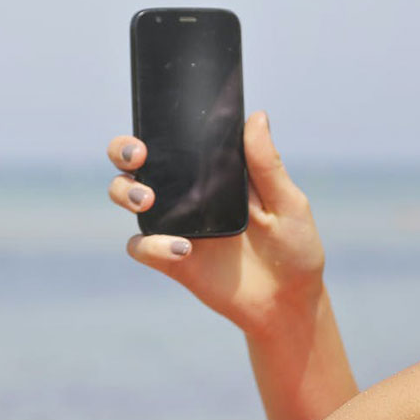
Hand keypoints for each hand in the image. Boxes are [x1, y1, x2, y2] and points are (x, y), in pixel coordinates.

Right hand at [112, 112, 324, 336]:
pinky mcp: (171, 259)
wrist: (288, 303)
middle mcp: (188, 194)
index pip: (177, 140)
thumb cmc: (294, 248)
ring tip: (148, 201)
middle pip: (138, 163)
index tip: (157, 122)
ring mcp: (177, 225)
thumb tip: (257, 116)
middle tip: (139, 157)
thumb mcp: (288, 203)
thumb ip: (267, 164)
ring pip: (128, 197)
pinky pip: (143, 246)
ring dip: (126, 192)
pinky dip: (152, 245)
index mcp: (215, 172)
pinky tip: (183, 249)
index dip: (156, 125)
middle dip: (124, 151)